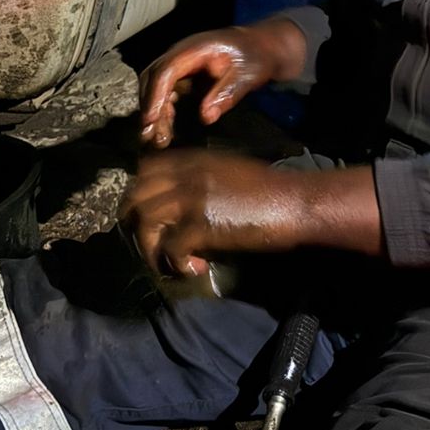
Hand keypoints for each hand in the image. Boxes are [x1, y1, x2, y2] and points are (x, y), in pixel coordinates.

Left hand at [118, 149, 382, 277]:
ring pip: (144, 223)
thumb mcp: (226, 172)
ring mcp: (189, 199)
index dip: (140, 195)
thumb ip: (196, 180)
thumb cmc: (269, 190)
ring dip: (152, 249)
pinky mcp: (199, 225)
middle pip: (134, 197)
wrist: (294, 202)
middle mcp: (184, 174)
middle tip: (153, 245)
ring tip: (171, 263)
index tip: (150, 217)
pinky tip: (196, 270)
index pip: (144, 170)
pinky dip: (177, 265)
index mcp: (191, 159)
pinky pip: (168, 249)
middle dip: (135, 225)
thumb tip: (175, 207)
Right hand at [138, 20, 307, 147]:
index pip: (165, 72)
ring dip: (154, 112)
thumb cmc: (254, 56)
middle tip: (151, 138)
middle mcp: (180, 54)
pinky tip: (167, 130)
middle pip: (152, 79)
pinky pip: (165, 92)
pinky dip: (162, 111)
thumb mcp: (247, 74)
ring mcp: (180, 63)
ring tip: (159, 140)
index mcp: (193, 49)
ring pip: (155, 87)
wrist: (260, 46)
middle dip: (149, 108)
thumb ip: (227, 93)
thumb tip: (205, 117)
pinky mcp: (182, 74)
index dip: (155, 96)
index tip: (150, 120)